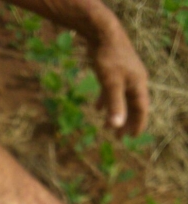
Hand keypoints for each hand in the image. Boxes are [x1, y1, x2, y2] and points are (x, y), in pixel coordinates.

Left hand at [87, 20, 148, 134]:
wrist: (103, 32)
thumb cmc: (108, 58)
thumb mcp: (111, 84)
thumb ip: (115, 105)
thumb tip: (116, 126)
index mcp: (137, 84)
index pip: (141, 109)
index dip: (137, 124)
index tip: (132, 137)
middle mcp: (134, 80)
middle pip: (132, 106)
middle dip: (126, 122)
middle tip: (119, 137)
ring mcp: (124, 75)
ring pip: (122, 99)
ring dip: (116, 113)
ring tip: (108, 128)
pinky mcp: (114, 70)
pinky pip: (112, 90)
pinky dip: (106, 101)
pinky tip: (97, 109)